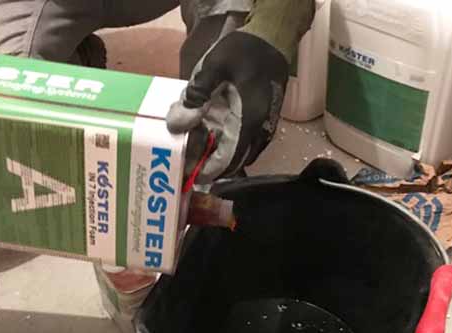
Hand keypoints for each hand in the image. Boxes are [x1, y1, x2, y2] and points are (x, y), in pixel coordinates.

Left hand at [166, 31, 288, 183]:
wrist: (274, 36)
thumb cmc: (244, 50)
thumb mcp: (213, 67)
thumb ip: (195, 96)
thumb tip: (177, 125)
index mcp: (249, 120)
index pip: (229, 159)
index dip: (209, 171)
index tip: (191, 176)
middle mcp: (260, 129)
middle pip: (234, 161)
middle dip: (211, 165)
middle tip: (187, 162)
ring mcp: (265, 126)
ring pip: (241, 153)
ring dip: (218, 154)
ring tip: (194, 148)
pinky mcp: (264, 120)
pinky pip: (245, 142)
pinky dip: (227, 144)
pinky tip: (209, 133)